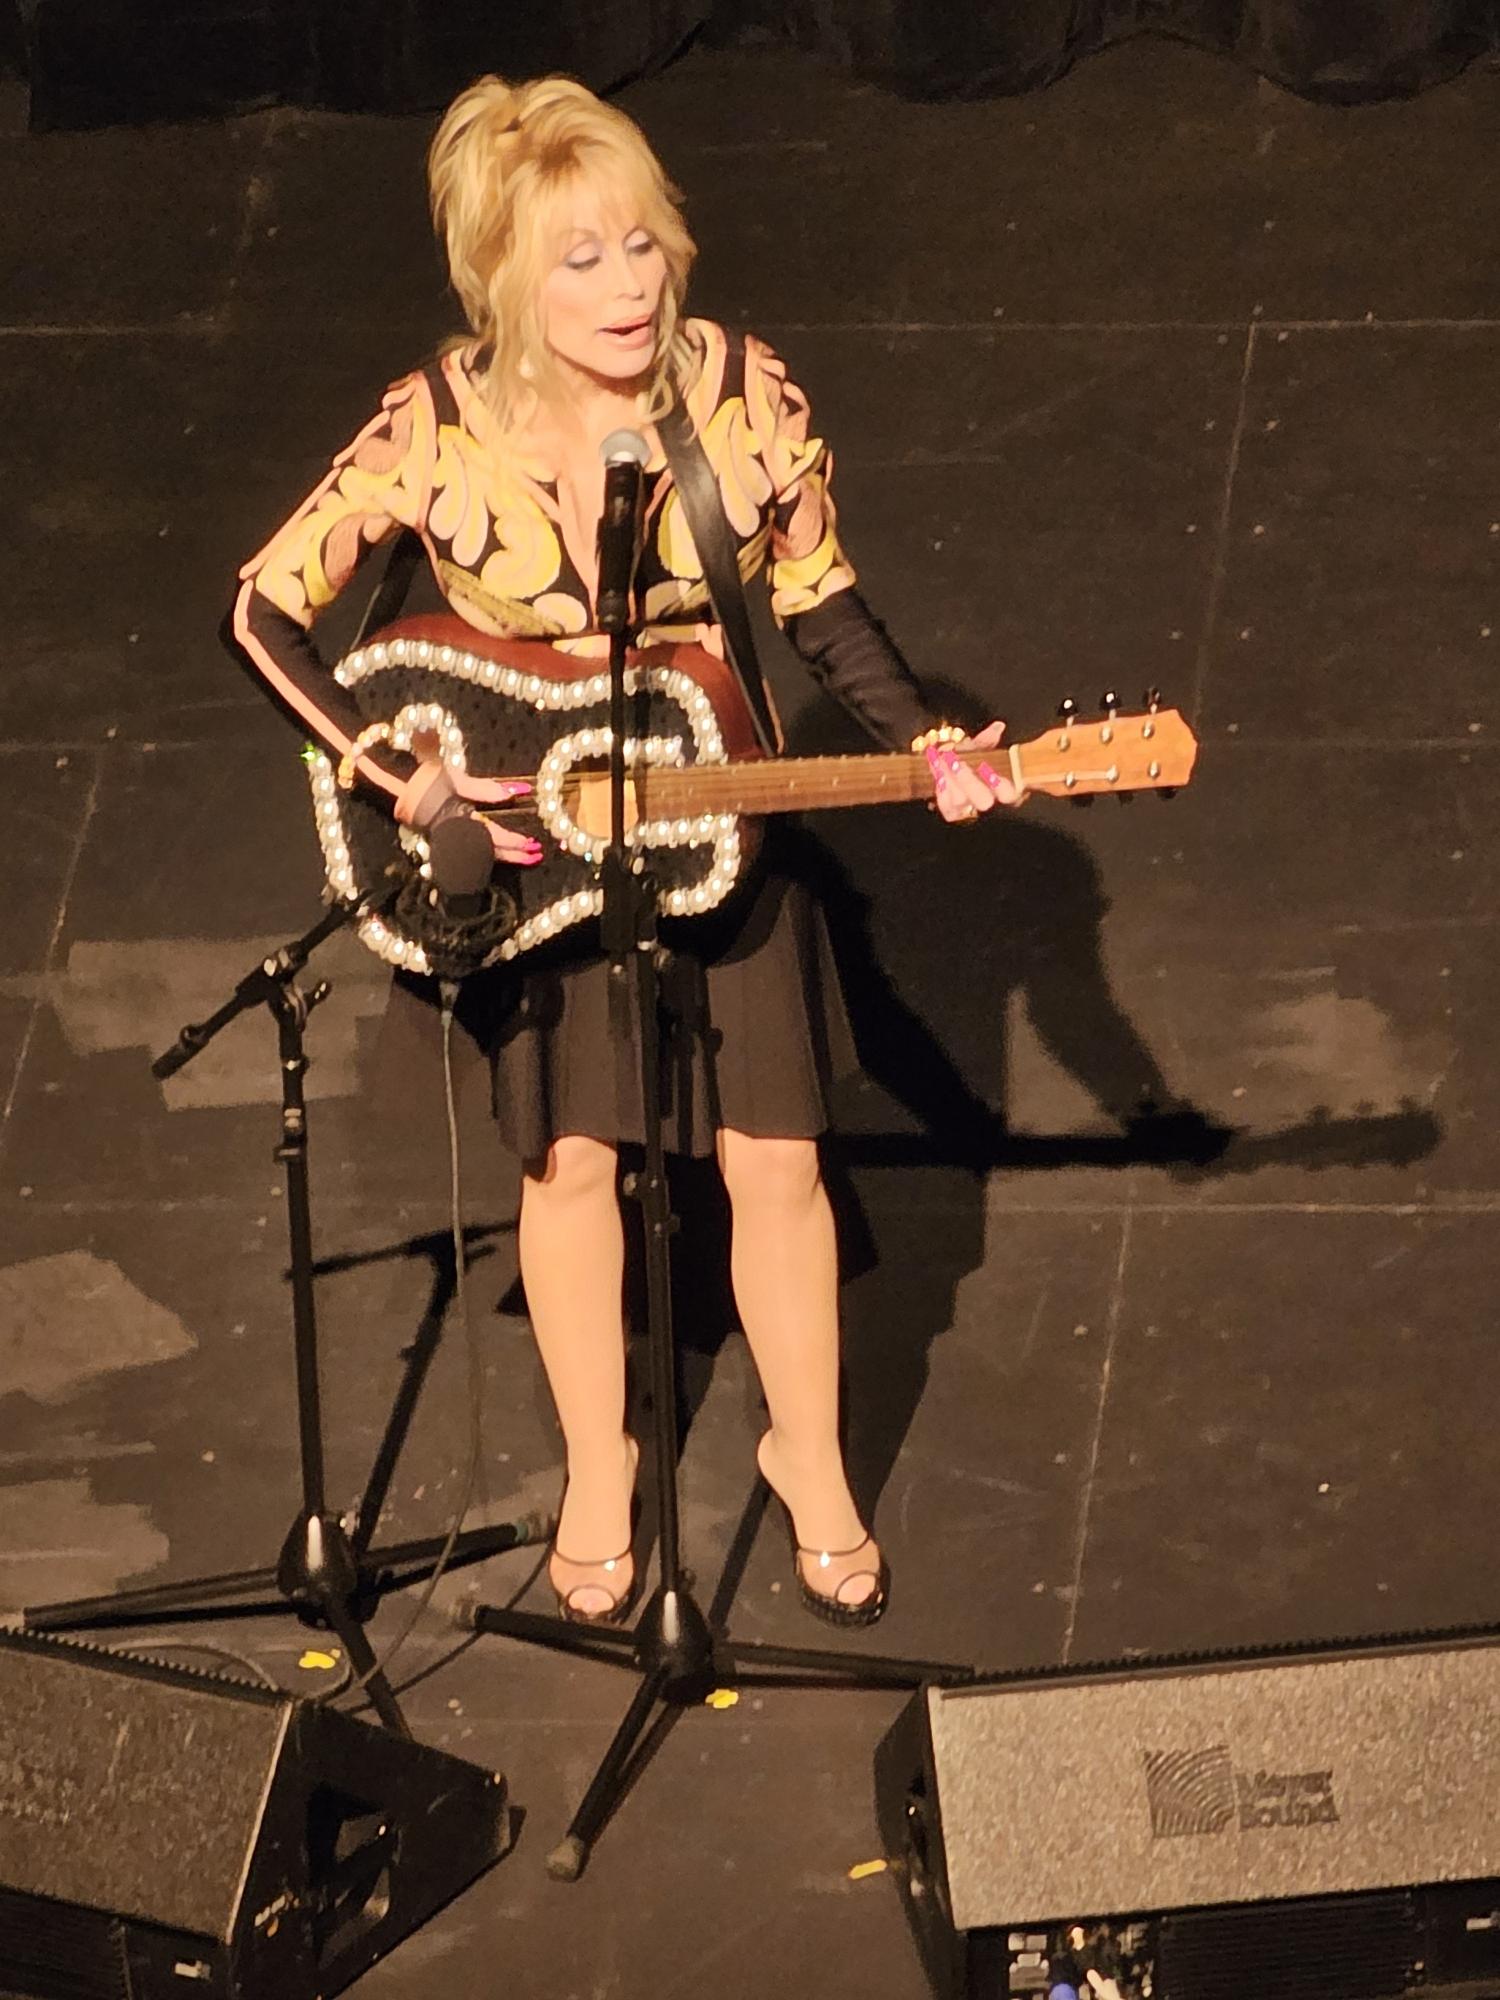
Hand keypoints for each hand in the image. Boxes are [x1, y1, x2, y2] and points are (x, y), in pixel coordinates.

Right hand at [400, 761, 542, 866]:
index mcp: (454, 820)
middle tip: (537, 855)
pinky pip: (475, 850)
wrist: (395, 787)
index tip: (529, 842)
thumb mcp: (452, 777)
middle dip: (515, 855)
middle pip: (489, 851)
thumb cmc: (424, 779)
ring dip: (508, 856)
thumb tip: (511, 792)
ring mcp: (452, 839)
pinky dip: (495, 853)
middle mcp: (454, 834)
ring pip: (483, 854)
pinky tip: (509, 853)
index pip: (488, 836)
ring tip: (530, 857)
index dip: (510, 841)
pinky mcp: (450, 838)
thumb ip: (482, 788)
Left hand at [926, 721, 1024, 822]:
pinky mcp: (954, 814)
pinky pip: (947, 809)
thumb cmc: (973, 762)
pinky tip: (937, 773)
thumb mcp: (980, 750)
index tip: (985, 765)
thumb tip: (997, 727)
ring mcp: (970, 810)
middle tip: (955, 761)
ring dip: (949, 779)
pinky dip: (940, 790)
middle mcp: (989, 802)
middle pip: (983, 801)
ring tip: (940, 761)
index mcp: (1004, 789)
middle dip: (968, 780)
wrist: (955, 772)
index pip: (1008, 794)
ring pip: (961, 803)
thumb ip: (987, 740)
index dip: (998, 784)